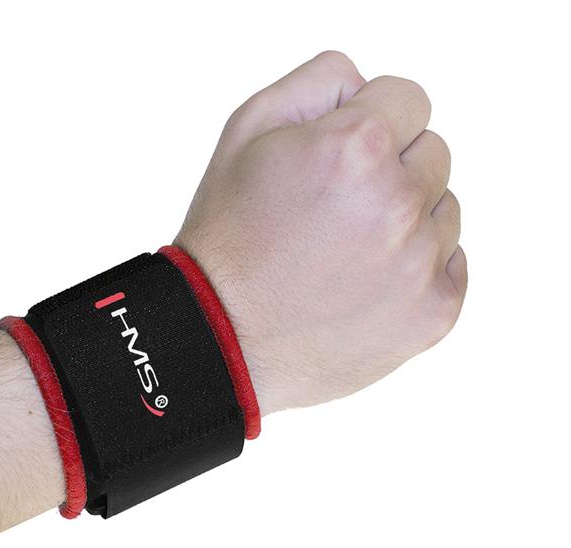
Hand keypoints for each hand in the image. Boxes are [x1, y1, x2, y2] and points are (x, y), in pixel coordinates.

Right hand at [175, 51, 466, 414]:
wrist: (224, 337)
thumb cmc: (230, 236)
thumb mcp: (247, 131)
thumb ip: (320, 81)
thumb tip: (369, 85)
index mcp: (357, 148)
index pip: (409, 99)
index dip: (369, 121)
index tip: (339, 156)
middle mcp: (399, 204)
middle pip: (433, 153)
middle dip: (391, 169)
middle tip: (337, 210)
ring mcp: (421, 265)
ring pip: (445, 210)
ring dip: (406, 219)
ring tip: (348, 252)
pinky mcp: (434, 313)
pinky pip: (452, 262)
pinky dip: (419, 266)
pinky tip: (369, 281)